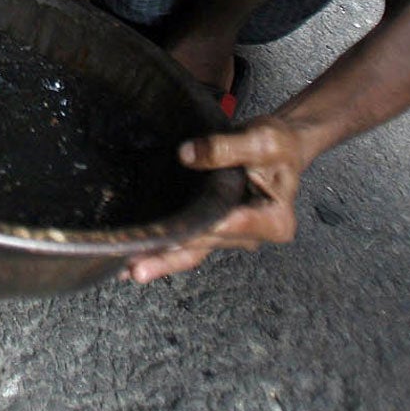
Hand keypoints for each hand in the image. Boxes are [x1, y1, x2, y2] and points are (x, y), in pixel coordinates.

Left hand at [124, 116, 306, 283]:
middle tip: (134, 267)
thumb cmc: (278, 145)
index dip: (198, 231)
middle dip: (170, 255)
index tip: (168, 237)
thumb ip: (227, 148)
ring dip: (162, 260)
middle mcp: (253, 235)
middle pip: (207, 244)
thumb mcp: (261, 140)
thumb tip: (186, 154)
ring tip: (129, 269)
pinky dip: (165, 251)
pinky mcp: (215, 229)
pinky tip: (136, 259)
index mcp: (273, 220)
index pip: (229, 226)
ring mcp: (232, 235)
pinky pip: (189, 243)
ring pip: (194, 250)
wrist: (280, 148)